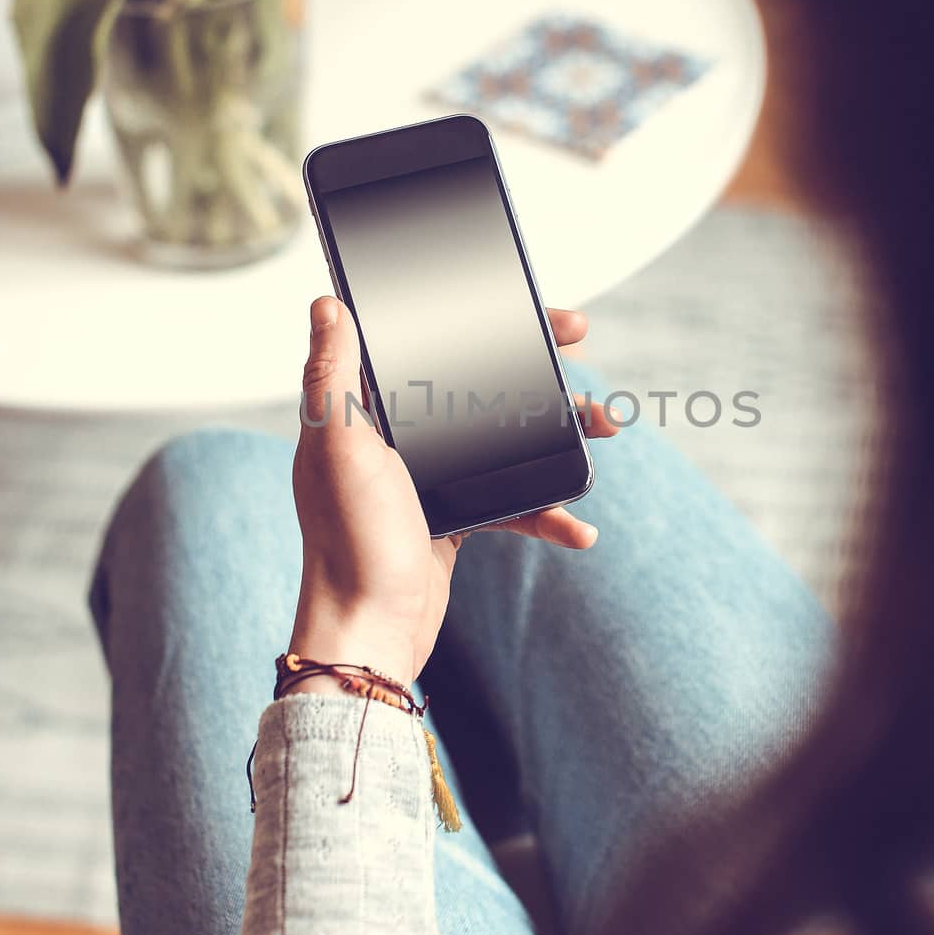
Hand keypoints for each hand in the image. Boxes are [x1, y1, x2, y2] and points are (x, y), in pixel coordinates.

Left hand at [288, 296, 619, 688]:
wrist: (369, 631)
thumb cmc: (349, 540)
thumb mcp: (340, 446)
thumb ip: (333, 375)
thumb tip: (328, 303)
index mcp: (367, 409)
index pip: (429, 344)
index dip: (481, 318)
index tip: (530, 307)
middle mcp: (397, 437)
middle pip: (476, 384)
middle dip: (534, 366)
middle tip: (577, 344)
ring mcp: (428, 478)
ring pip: (504, 438)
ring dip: (557, 433)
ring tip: (605, 428)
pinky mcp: (452, 518)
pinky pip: (511, 501)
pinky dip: (547, 511)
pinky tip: (579, 527)